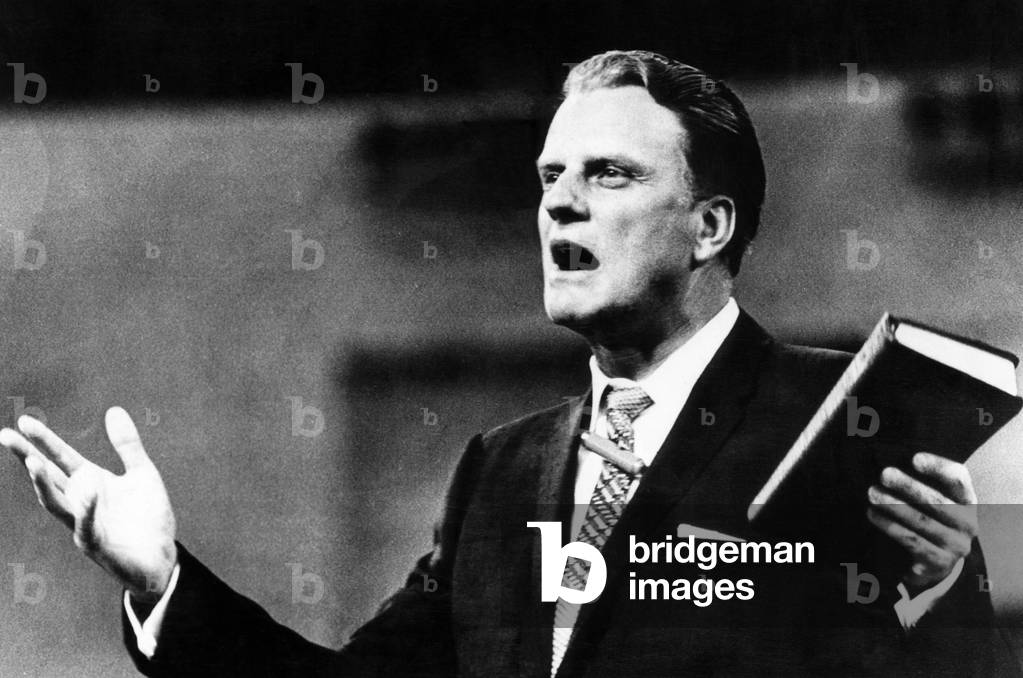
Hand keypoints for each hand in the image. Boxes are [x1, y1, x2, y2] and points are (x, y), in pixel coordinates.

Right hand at [2, 407, 177, 602]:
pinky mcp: (97, 546)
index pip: (61, 458)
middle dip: (28, 458)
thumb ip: (127, 444)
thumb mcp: (142, 474)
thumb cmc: (148, 518)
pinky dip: (87, 510)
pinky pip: (87, 527)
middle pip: (48, 478)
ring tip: (33, 462)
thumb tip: (113, 409)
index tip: (23, 421)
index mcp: (91, 483)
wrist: (163, 558)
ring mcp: (84, 525)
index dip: (44, 440)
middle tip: (6, 436)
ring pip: (56, 504)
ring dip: (44, 484)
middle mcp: (81, 502)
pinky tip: (88, 492)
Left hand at [866, 452, 976, 590]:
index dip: (939, 468)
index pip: (959, 480)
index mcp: (968, 502)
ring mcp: (955, 546)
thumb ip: (924, 483)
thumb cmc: (930, 522)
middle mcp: (968, 524)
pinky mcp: (939, 562)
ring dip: (894, 505)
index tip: (915, 459)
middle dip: (909, 486)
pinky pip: (911, 541)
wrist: (934, 565)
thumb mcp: (935, 502)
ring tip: (872, 493)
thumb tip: (892, 459)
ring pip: (922, 521)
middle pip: (938, 501)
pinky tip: (872, 514)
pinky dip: (890, 526)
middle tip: (885, 474)